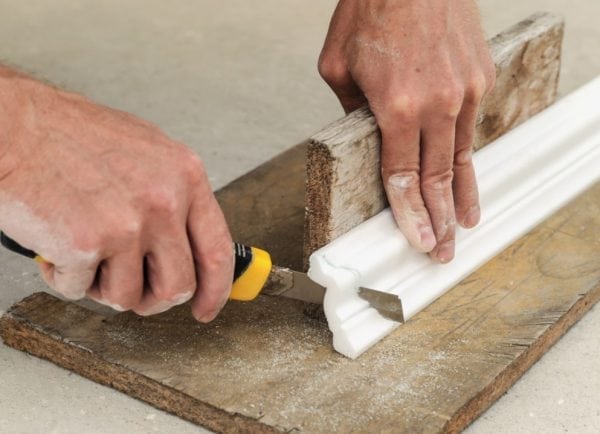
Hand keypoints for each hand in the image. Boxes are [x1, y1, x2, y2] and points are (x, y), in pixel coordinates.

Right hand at [0, 67, 232, 320]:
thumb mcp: (147, 154)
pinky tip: (55, 244)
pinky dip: (63, 277)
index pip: (218, 251)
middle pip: (178, 286)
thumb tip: (190, 244)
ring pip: (128, 296)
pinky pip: (80, 289)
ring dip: (102, 286)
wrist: (13, 125)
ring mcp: (129, 224)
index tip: (206, 308)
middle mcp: (165, 201)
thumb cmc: (70, 136)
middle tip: (130, 290)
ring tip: (84, 253)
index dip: (215, 290)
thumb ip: (175, 198)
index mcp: (185, 176)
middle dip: (152, 299)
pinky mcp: (88, 244)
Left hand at [319, 0, 495, 261]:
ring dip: (463, 196)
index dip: (411, 215)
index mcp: (397, 107)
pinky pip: (472, 126)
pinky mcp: (480, 75)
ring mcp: (465, 90)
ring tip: (465, 225)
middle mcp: (438, 104)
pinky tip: (467, 176)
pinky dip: (469, 156)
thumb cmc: (371, 8)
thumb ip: (351, 113)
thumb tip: (364, 138)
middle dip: (441, 221)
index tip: (418, 241)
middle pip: (438, 178)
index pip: (403, 178)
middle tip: (443, 251)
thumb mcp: (338, 66)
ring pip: (462, 158)